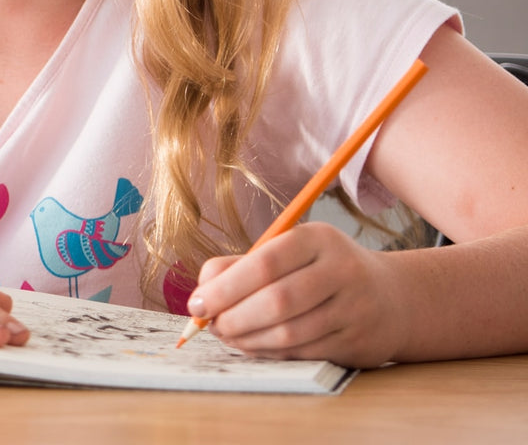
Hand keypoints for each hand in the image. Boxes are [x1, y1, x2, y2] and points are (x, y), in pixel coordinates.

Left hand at [187, 222, 405, 367]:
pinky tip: (252, 346)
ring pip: (289, 333)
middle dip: (233, 317)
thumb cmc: (322, 270)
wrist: (392, 298)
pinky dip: (269, 353)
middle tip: (209, 324)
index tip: (198, 303)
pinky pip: (302, 353)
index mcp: (317, 238)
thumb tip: (202, 287)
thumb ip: (242, 264)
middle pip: (276, 301)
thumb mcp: (289, 251)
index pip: (264, 262)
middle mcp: (340, 270)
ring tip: (227, 335)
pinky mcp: (357, 343)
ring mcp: (353, 309)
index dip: (225, 287)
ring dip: (248, 339)